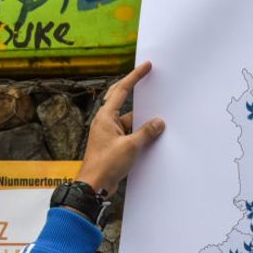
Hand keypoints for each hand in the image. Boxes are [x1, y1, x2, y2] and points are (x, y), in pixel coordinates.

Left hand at [77, 61, 164, 195]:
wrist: (94, 185)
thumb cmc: (106, 164)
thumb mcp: (131, 146)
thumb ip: (146, 132)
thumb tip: (158, 122)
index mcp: (105, 117)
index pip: (121, 90)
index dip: (135, 77)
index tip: (146, 67)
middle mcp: (106, 122)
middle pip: (122, 100)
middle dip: (136, 91)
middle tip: (149, 82)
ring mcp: (109, 134)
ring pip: (129, 120)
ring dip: (142, 121)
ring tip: (157, 121)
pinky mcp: (114, 145)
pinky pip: (129, 133)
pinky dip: (140, 134)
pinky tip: (151, 137)